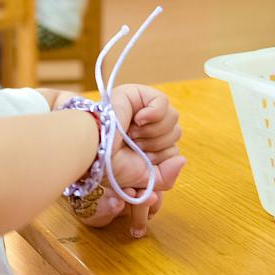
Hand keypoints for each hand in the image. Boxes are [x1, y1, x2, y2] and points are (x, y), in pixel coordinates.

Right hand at [78, 85, 185, 237]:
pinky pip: (163, 103)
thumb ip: (167, 177)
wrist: (92, 150)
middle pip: (175, 134)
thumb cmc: (110, 165)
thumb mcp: (143, 179)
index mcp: (147, 144)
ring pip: (172, 119)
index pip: (173, 150)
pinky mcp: (137, 94)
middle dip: (156, 146)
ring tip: (131, 133)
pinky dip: (154, 114)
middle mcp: (146, 126)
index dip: (159, 157)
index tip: (138, 158)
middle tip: (132, 145)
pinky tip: (138, 119)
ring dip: (152, 133)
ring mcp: (142, 108)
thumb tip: (182, 159)